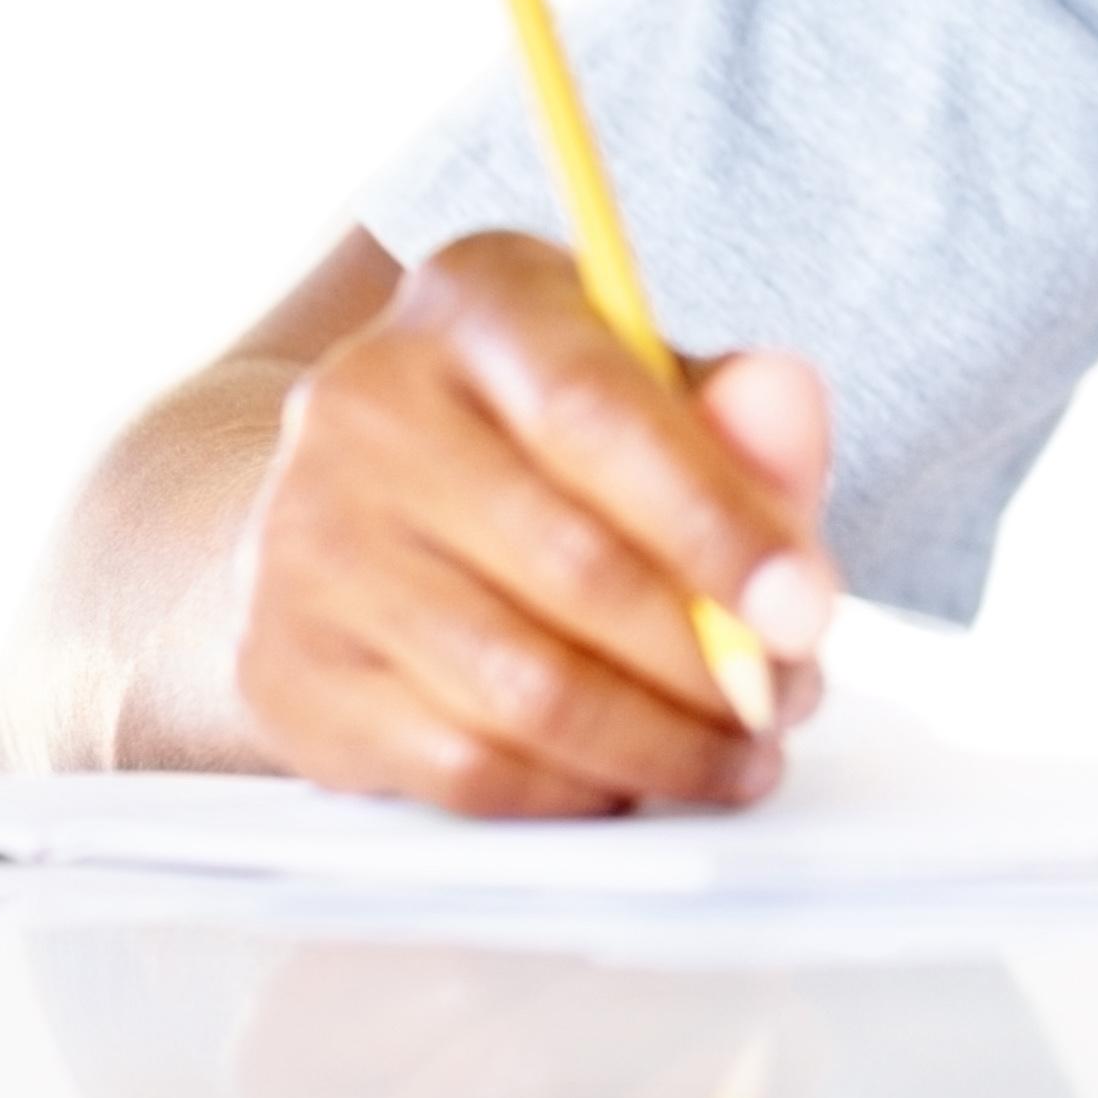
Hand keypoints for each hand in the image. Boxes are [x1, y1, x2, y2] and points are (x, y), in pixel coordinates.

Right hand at [230, 230, 842, 815]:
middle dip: (713, 659)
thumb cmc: (539, 437)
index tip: (811, 611)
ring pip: (522, 689)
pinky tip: (637, 777)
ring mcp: (304, 546)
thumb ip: (734, 409)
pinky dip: (577, 791)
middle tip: (792, 696)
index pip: (598, 413)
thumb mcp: (645, 381)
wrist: (350, 495)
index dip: (717, 522)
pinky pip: (462, 768)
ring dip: (662, 743)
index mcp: (474, 307)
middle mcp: (364, 410)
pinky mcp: (286, 672)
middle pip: (571, 567)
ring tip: (741, 750)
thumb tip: (787, 414)